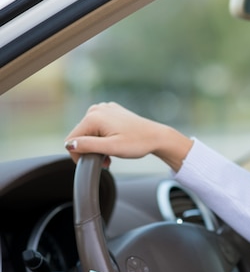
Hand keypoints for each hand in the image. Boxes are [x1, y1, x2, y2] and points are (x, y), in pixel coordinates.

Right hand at [65, 102, 192, 170]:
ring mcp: (104, 108)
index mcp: (93, 117)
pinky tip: (114, 143)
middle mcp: (96, 109)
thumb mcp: (111, 148)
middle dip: (90, 151)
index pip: (71, 140)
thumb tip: (70, 145)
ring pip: (89, 132)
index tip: (96, 163)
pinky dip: (103, 138)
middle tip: (107, 161)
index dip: (79, 155)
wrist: (157, 137)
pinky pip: (98, 127)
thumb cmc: (138, 143)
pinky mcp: (111, 111)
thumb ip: (88, 146)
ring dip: (97, 146)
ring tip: (112, 153)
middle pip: (81, 136)